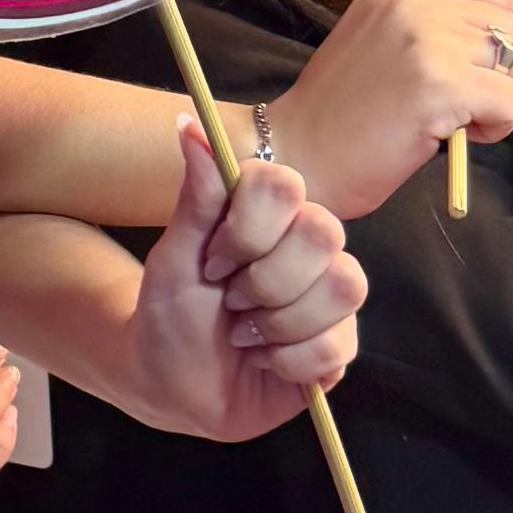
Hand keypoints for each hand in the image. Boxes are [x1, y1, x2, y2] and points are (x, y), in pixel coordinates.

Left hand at [126, 124, 365, 441]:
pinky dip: (286, 362)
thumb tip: (191, 126)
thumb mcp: (173, 259)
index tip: (212, 261)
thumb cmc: (170, 314)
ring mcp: (330, 294)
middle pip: (323, 233)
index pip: (286, 185)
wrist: (172, 386)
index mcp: (269, 215)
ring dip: (278, 324)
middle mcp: (308, 245)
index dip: (248, 229)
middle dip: (264, 281)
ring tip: (245, 335)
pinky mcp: (341, 343)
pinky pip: (337, 344)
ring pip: (342, 286)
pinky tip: (264, 361)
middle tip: (231, 302)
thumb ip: (196, 197)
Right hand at [265, 0, 512, 214]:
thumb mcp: (371, 26)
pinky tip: (455, 134)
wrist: (299, 156)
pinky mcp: (442, 87)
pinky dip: (497, 127)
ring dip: (501, 99)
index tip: (449, 67)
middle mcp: (413, 3)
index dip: (487, 38)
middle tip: (451, 97)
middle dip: (499, 70)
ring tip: (453, 115)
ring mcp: (428, 43)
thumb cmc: (338, 105)